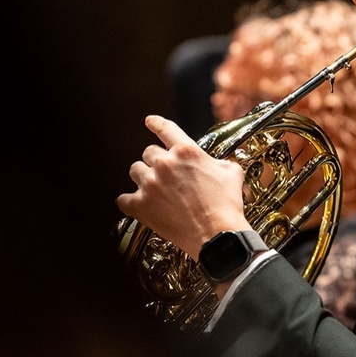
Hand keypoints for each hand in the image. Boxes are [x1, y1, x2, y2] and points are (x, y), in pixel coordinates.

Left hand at [116, 115, 250, 259]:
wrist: (218, 235)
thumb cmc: (226, 204)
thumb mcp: (232, 174)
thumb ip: (222, 162)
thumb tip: (221, 162)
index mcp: (187, 151)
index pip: (165, 128)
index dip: (155, 123)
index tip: (149, 121)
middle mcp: (165, 164)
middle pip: (148, 152)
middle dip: (156, 161)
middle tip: (165, 174)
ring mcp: (151, 184)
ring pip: (135, 170)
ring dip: (143, 177)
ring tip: (154, 188)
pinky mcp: (141, 206)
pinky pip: (123, 199)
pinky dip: (130, 201)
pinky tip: (138, 204)